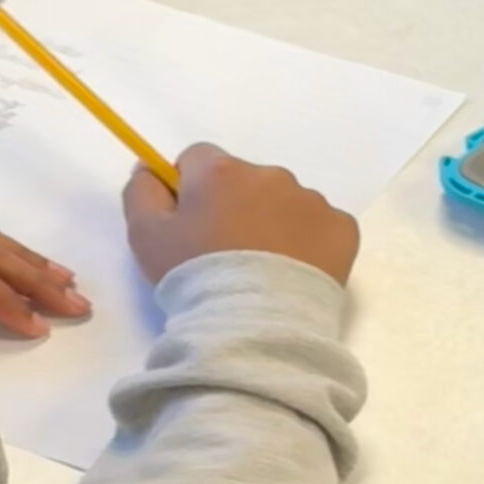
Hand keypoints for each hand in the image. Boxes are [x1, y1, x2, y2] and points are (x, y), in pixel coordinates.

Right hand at [122, 144, 358, 285]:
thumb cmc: (195, 277)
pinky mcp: (342, 228)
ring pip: (284, 202)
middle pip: (245, 180)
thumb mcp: (145, 236)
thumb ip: (141, 192)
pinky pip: (320, 227)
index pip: (198, 158)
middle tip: (226, 256)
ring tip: (263, 272)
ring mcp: (311, 200)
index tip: (191, 223)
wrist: (256, 324)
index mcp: (220, 171)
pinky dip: (309, 244)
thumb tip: (148, 168)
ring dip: (273, 224)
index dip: (190, 188)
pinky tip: (294, 274)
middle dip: (235, 207)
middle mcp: (269, 174)